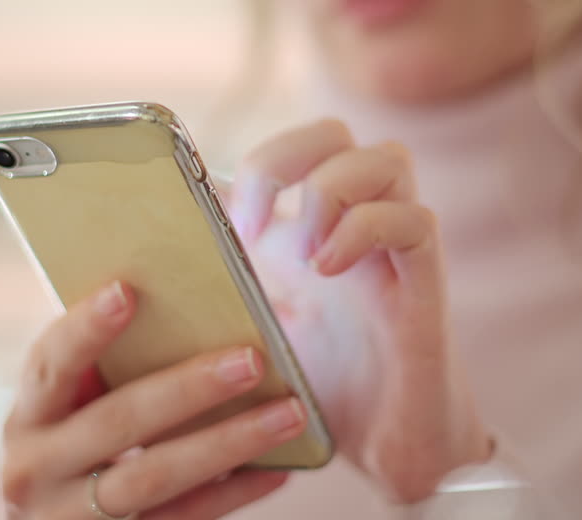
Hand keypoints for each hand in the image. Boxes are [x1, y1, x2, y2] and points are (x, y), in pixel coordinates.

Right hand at [0, 281, 301, 518]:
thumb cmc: (66, 450)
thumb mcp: (63, 413)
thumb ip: (100, 371)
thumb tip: (185, 309)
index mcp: (28, 417)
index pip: (50, 364)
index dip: (85, 329)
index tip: (126, 291)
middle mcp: (37, 468)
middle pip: (119, 423)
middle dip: (189, 389)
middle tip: (252, 360)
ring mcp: (71, 516)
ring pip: (156, 477)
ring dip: (228, 443)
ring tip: (288, 413)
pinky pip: (183, 518)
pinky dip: (232, 493)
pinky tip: (276, 469)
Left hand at [230, 118, 491, 502]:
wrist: (387, 452)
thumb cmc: (318, 390)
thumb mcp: (251, 327)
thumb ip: (217, 285)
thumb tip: (155, 252)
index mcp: (307, 229)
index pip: (288, 148)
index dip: (246, 162)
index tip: (216, 220)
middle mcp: (355, 224)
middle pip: (334, 131)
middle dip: (285, 155)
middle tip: (252, 226)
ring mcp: (395, 249)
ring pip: (385, 157)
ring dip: (329, 190)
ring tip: (301, 254)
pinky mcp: (426, 282)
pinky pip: (414, 219)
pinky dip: (365, 229)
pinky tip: (327, 268)